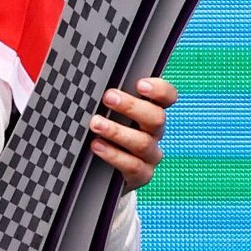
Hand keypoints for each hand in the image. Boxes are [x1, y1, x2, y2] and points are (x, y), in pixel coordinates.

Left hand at [88, 77, 177, 192]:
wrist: (101, 169)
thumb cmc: (104, 129)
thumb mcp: (107, 111)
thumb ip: (106, 96)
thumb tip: (84, 75)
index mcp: (150, 110)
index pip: (167, 97)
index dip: (159, 90)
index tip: (140, 84)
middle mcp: (154, 132)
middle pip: (156, 118)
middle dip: (131, 106)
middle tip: (109, 97)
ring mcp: (150, 155)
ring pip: (143, 143)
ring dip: (117, 131)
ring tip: (95, 123)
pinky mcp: (141, 175)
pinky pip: (134, 166)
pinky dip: (114, 154)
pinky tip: (97, 146)